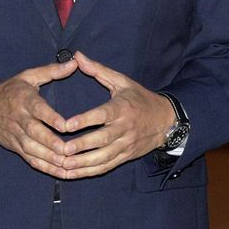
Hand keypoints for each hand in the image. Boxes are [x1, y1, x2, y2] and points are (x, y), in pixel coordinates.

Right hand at [0, 55, 79, 175]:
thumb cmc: (11, 90)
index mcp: (24, 100)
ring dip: (50, 158)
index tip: (65, 125)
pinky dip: (46, 167)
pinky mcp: (17, 147)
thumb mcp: (28, 76)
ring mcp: (17, 136)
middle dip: (51, 143)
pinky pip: (31, 160)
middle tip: (68, 150)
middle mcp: (20, 119)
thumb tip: (74, 62)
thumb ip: (52, 71)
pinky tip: (62, 172)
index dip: (50, 118)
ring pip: (33, 150)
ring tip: (68, 164)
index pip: (38, 110)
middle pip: (35, 133)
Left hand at [56, 52, 176, 178]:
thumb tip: (77, 56)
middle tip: (62, 149)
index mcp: (122, 108)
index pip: (102, 115)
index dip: (85, 120)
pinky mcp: (125, 157)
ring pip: (103, 158)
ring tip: (63, 165)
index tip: (67, 124)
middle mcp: (124, 129)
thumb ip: (98, 70)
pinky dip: (89, 172)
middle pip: (102, 140)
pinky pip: (105, 167)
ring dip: (82, 163)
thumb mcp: (122, 81)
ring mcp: (125, 145)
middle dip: (81, 146)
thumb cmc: (140, 99)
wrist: (166, 121)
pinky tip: (72, 173)